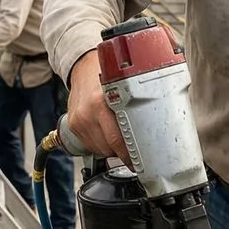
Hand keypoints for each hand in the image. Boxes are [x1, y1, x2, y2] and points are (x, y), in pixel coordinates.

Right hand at [66, 51, 129, 165]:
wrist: (82, 66)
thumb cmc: (106, 74)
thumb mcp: (124, 86)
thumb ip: (135, 105)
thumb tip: (155, 126)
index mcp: (101, 102)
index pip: (117, 139)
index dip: (130, 154)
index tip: (140, 162)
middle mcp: (87, 113)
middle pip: (109, 148)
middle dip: (123, 152)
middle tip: (134, 148)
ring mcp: (78, 121)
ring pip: (100, 150)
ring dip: (111, 149)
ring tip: (118, 133)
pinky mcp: (73, 126)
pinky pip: (90, 145)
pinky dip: (100, 144)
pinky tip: (105, 132)